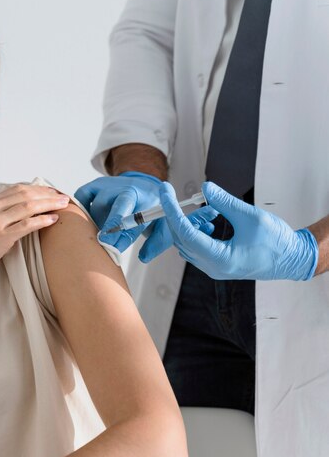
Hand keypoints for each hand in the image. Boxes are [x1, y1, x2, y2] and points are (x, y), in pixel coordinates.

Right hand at [0, 184, 69, 287]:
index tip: (48, 191)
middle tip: (62, 196)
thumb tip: (7, 214)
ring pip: (28, 207)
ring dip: (49, 204)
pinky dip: (42, 220)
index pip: (15, 189)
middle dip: (46, 194)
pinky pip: (26, 225)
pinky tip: (53, 219)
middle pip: (25, 195)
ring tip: (64, 204)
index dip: (35, 189)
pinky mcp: (1, 238)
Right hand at [74, 172, 162, 251]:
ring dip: (96, 223)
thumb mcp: (163, 224)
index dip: (120, 233)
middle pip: (111, 207)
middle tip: (102, 243)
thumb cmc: (152, 209)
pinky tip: (88, 217)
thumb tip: (143, 257)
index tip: (112, 246)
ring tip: (103, 232)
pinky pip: (81, 196)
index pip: (131, 217)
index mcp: (144, 199)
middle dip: (105, 226)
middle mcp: (125, 189)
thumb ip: (157, 242)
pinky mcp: (96, 185)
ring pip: (96, 207)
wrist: (145, 186)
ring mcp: (109, 186)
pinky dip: (81, 208)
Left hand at [159, 181, 318, 280]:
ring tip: (209, 212)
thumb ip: (225, 202)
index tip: (165, 191)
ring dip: (190, 224)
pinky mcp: (215, 265)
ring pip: (186, 244)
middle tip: (180, 195)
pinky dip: (197, 233)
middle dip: (178, 215)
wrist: (292, 259)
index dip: (172, 209)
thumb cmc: (276, 240)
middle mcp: (211, 267)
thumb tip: (205, 188)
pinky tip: (211, 223)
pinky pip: (195, 248)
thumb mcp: (250, 216)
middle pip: (181, 239)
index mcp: (219, 259)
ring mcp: (212, 269)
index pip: (184, 232)